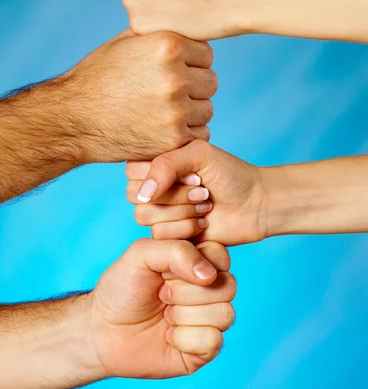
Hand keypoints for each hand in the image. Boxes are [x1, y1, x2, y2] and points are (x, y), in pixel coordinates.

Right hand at [64, 29, 215, 161]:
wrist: (73, 119)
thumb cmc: (97, 78)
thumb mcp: (125, 43)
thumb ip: (160, 35)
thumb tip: (188, 28)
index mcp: (167, 45)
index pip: (207, 54)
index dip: (191, 64)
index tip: (173, 73)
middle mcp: (175, 76)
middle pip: (210, 82)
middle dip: (193, 87)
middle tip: (169, 95)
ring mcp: (176, 110)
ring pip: (206, 109)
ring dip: (191, 112)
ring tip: (164, 112)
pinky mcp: (173, 138)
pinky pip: (200, 133)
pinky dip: (187, 134)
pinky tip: (164, 129)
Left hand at [87, 238, 235, 378]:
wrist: (101, 330)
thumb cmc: (121, 289)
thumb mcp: (140, 255)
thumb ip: (175, 249)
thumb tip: (208, 274)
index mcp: (197, 263)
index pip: (220, 255)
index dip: (194, 263)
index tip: (164, 269)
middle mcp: (208, 290)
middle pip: (228, 285)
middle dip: (185, 291)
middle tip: (161, 294)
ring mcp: (209, 320)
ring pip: (224, 314)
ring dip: (184, 315)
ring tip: (164, 315)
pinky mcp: (205, 349)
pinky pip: (213, 340)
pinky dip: (184, 339)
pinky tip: (168, 337)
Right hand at [126, 140, 265, 245]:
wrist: (255, 204)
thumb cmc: (230, 174)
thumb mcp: (198, 154)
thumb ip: (165, 165)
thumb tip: (143, 194)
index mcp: (157, 162)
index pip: (132, 169)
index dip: (161, 173)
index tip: (193, 171)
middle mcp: (154, 187)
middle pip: (135, 194)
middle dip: (174, 194)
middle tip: (202, 189)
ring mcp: (161, 211)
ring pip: (144, 215)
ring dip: (181, 211)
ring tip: (205, 205)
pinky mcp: (170, 234)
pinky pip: (159, 234)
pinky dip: (185, 228)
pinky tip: (204, 222)